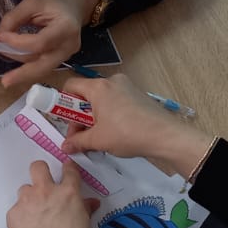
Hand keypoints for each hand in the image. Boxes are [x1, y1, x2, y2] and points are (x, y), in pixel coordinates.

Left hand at [0, 0, 89, 87]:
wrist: (75, 7)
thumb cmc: (54, 2)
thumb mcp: (32, 3)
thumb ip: (13, 18)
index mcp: (65, 27)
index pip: (40, 42)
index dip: (18, 42)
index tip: (0, 37)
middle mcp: (68, 45)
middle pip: (44, 65)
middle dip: (23, 74)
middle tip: (5, 82)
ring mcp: (67, 55)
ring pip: (42, 69)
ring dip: (22, 72)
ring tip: (7, 75)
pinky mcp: (62, 59)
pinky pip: (43, 67)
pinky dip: (29, 69)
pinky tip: (17, 73)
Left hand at [7, 160, 98, 227]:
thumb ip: (84, 210)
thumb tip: (90, 203)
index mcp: (68, 193)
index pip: (68, 170)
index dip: (68, 168)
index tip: (67, 170)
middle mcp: (46, 192)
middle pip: (38, 167)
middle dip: (41, 171)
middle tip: (45, 186)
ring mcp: (27, 201)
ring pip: (25, 188)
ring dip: (30, 197)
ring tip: (35, 214)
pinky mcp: (13, 213)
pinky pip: (17, 208)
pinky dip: (22, 215)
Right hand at [60, 74, 212, 178]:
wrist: (165, 136)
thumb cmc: (127, 134)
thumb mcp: (97, 140)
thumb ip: (77, 142)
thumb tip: (65, 146)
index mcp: (98, 87)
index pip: (70, 86)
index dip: (63, 103)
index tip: (67, 121)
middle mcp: (112, 81)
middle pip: (86, 94)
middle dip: (80, 115)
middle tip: (82, 135)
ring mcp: (127, 86)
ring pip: (102, 99)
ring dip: (95, 116)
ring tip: (100, 136)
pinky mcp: (138, 95)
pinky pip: (116, 101)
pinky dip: (110, 114)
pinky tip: (116, 132)